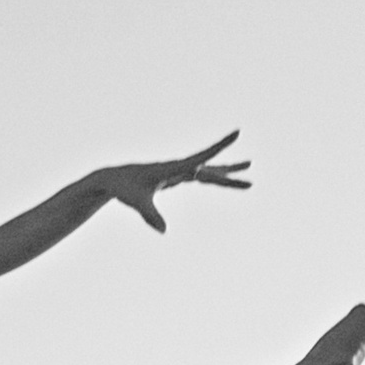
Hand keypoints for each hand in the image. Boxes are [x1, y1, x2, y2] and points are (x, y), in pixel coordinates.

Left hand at [94, 132, 247, 234]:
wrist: (112, 179)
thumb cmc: (124, 189)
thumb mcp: (137, 203)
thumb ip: (151, 216)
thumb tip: (164, 231)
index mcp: (174, 167)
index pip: (202, 156)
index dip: (220, 146)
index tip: (237, 132)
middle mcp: (179, 167)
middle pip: (210, 169)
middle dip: (230, 171)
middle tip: (252, 166)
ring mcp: (178, 172)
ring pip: (208, 173)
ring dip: (226, 174)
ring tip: (247, 174)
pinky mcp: (174, 177)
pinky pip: (198, 178)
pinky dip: (211, 179)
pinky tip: (219, 179)